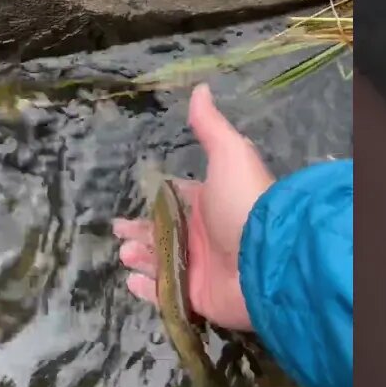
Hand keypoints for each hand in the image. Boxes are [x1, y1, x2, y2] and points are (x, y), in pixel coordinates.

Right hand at [113, 83, 274, 330]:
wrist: (267, 257)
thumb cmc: (244, 202)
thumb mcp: (229, 154)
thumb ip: (211, 126)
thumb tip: (200, 88)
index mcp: (209, 205)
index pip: (175, 203)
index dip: (154, 203)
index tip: (130, 205)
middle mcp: (204, 237)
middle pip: (164, 234)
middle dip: (139, 232)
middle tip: (119, 232)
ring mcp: (201, 269)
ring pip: (161, 263)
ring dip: (140, 257)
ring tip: (126, 252)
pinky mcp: (198, 298)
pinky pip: (166, 294)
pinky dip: (148, 289)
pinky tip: (132, 279)